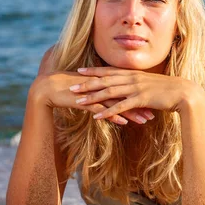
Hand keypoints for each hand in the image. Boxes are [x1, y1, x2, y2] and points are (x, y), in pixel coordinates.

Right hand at [29, 71, 154, 125]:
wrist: (49, 87)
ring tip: (145, 121)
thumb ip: (101, 93)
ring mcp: (94, 93)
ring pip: (117, 104)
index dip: (139, 95)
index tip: (153, 101)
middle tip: (156, 112)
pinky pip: (102, 110)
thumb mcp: (89, 91)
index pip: (126, 88)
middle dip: (141, 104)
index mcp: (104, 81)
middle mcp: (102, 86)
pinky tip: (123, 123)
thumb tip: (111, 99)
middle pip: (126, 95)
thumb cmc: (70, 88)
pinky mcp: (86, 101)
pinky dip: (113, 116)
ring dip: (132, 112)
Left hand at [69, 66, 200, 120]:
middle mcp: (132, 78)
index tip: (80, 71)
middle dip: (87, 83)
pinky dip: (107, 111)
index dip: (94, 71)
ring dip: (92, 96)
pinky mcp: (140, 99)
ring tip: (78, 101)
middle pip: (105, 79)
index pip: (109, 70)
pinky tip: (97, 117)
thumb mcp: (151, 83)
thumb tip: (131, 88)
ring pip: (109, 91)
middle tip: (71, 85)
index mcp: (134, 73)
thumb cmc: (168, 90)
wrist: (183, 93)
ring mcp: (136, 88)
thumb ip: (139, 84)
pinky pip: (120, 106)